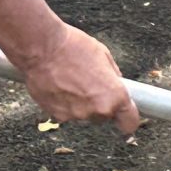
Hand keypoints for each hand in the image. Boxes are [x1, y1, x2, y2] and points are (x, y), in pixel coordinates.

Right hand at [19, 24, 138, 133]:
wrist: (41, 49)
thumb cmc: (73, 47)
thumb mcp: (103, 56)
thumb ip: (113, 77)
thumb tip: (116, 85)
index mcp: (114, 96)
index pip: (129, 123)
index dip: (128, 118)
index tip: (125, 112)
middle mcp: (97, 111)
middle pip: (105, 116)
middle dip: (101, 104)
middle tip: (91, 84)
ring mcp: (75, 115)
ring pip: (84, 114)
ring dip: (81, 103)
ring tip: (71, 81)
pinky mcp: (56, 116)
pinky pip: (66, 112)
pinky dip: (64, 103)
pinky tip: (59, 85)